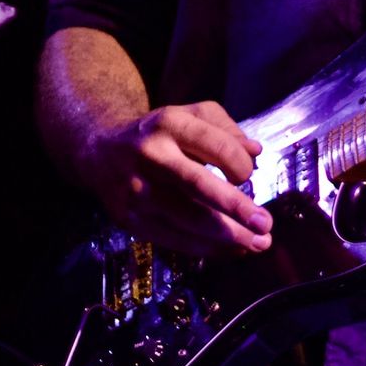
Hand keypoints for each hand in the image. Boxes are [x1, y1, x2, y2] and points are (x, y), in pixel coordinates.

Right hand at [83, 100, 272, 257]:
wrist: (100, 152)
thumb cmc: (159, 134)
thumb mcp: (191, 115)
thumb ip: (226, 129)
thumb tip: (255, 153)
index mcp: (169, 124)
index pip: (215, 145)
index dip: (239, 164)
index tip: (248, 176)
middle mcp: (150, 157)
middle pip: (198, 185)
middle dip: (235, 208)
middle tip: (265, 224)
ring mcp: (137, 191)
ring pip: (187, 219)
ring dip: (227, 236)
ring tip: (258, 243)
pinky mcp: (130, 220)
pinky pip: (174, 239)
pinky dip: (207, 248)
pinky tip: (232, 249)